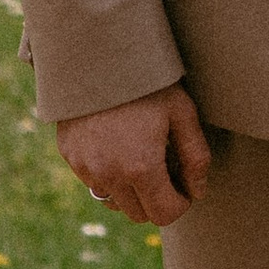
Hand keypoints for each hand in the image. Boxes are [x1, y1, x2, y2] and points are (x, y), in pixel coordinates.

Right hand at [55, 82, 211, 224]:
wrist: (97, 53)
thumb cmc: (146, 82)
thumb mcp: (182, 113)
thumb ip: (196, 157)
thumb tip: (197, 191)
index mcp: (140, 168)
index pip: (164, 215)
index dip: (181, 204)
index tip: (185, 185)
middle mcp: (109, 175)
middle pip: (139, 214)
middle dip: (158, 200)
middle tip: (167, 170)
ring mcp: (85, 167)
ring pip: (114, 201)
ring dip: (132, 192)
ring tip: (142, 158)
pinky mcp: (70, 157)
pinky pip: (93, 182)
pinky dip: (109, 176)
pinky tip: (119, 147)